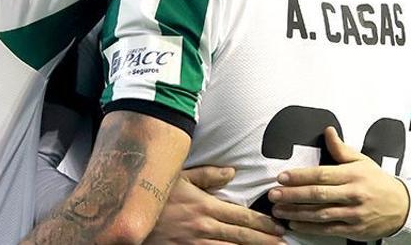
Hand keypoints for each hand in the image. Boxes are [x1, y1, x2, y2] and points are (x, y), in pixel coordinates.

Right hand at [145, 166, 285, 244]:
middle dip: (265, 241)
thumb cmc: (152, 197)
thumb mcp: (177, 178)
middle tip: (284, 243)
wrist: (125, 220)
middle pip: (242, 237)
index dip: (263, 223)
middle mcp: (203, 228)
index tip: (278, 226)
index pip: (242, 216)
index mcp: (204, 207)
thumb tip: (232, 172)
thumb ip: (207, 175)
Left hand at [268, 127, 408, 240]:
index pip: (322, 174)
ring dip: (297, 213)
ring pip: (321, 214)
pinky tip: (295, 224)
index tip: (282, 177)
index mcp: (353, 174)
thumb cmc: (377, 181)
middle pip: (318, 194)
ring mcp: (354, 213)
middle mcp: (354, 194)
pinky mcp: (355, 229)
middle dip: (293, 195)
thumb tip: (327, 130)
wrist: (403, 207)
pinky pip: (329, 229)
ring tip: (278, 210)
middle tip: (273, 194)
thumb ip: (341, 149)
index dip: (300, 176)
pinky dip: (310, 228)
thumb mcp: (362, 161)